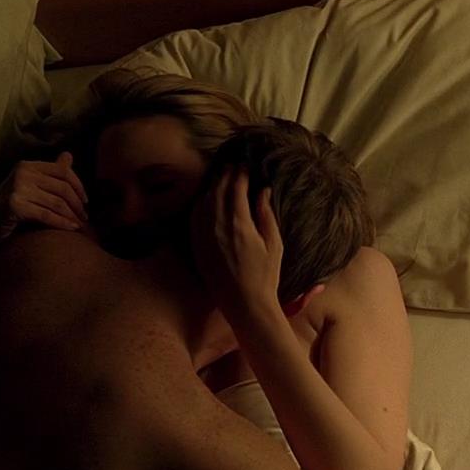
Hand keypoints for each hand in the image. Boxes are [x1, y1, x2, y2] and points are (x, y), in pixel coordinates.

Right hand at [0, 152, 88, 245]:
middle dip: (77, 204)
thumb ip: (50, 172)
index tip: (85, 200)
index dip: (78, 186)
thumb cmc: (9, 206)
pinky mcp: (15, 206)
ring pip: (57, 203)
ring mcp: (18, 188)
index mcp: (28, 165)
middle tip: (85, 216)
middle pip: (62, 187)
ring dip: (72, 215)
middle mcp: (23, 173)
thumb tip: (69, 156)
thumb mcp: (29, 184)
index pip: (63, 171)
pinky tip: (71, 229)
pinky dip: (62, 223)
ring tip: (80, 224)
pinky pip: (47, 215)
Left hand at [191, 166, 283, 326]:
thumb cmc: (265, 275)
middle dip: (226, 175)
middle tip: (234, 166)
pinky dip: (201, 203)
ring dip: (213, 187)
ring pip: (204, 201)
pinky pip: (195, 217)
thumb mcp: (274, 243)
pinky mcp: (197, 246)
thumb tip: (263, 190)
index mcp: (238, 223)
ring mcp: (203, 236)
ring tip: (222, 178)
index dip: (241, 173)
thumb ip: (266, 214)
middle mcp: (216, 226)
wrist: (244, 304)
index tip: (246, 165)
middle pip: (218, 190)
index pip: (236, 187)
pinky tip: (207, 200)